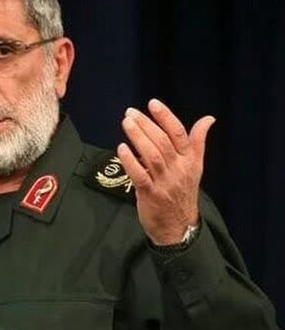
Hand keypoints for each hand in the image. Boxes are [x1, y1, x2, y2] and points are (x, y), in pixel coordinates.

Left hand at [116, 98, 215, 244]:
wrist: (179, 226)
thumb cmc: (183, 191)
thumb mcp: (195, 167)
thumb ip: (197, 142)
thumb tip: (209, 118)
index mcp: (190, 161)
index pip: (179, 134)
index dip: (166, 117)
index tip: (153, 103)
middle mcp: (179, 170)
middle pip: (163, 142)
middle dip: (146, 125)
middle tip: (130, 112)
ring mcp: (165, 183)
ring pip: (152, 156)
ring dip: (138, 138)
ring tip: (127, 123)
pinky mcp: (151, 195)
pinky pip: (140, 176)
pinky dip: (131, 161)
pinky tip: (121, 148)